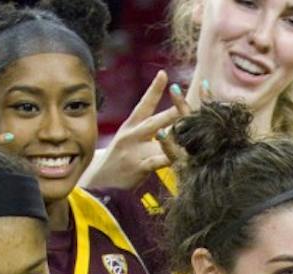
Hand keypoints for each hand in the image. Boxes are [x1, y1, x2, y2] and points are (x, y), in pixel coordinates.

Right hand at [81, 70, 186, 189]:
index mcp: (131, 125)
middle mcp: (133, 135)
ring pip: (160, 139)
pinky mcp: (139, 167)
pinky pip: (158, 161)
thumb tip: (168, 120)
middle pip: (156, 120)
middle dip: (173, 111)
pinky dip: (170, 156)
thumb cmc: (121, 158)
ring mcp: (136, 150)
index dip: (154, 89)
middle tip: (186, 99)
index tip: (163, 74)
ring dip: (176, 132)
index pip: (144, 104)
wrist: (101, 181)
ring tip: (191, 125)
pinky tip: (182, 154)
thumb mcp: (129, 138)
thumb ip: (147, 129)